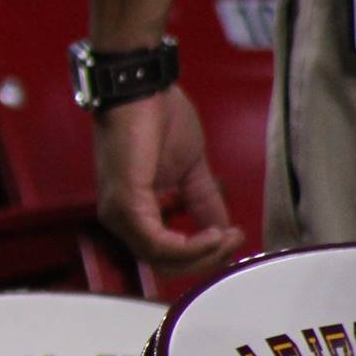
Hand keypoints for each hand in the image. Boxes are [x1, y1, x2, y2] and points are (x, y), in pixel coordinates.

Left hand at [93, 86, 243, 277]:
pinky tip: (213, 233)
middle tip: (234, 241)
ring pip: (162, 259)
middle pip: (164, 264)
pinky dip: (190, 245)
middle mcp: (120, 219)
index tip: (235, 237)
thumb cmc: (158, 120)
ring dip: (203, 254)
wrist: (141, 90)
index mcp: (134, 211)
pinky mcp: (126, 204)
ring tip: (227, 236)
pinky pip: (158, 243)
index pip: (165, 254)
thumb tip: (223, 229)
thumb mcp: (191, 170)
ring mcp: (119, 214)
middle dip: (206, 259)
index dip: (203, 255)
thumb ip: (203, 202)